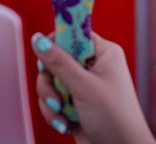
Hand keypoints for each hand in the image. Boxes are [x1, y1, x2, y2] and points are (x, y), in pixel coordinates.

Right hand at [32, 31, 155, 143]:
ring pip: (50, 81)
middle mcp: (93, 66)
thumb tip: (39, 40)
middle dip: (50, 81)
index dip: (57, 41)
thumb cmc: (116, 119)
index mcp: (103, 53)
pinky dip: (54, 113)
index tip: (45, 52)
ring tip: (61, 113)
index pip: (74, 32)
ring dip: (51, 100)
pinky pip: (51, 99)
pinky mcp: (73, 102)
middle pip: (55, 58)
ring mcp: (82, 85)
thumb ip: (59, 62)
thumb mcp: (84, 86)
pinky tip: (65, 122)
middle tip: (56, 95)